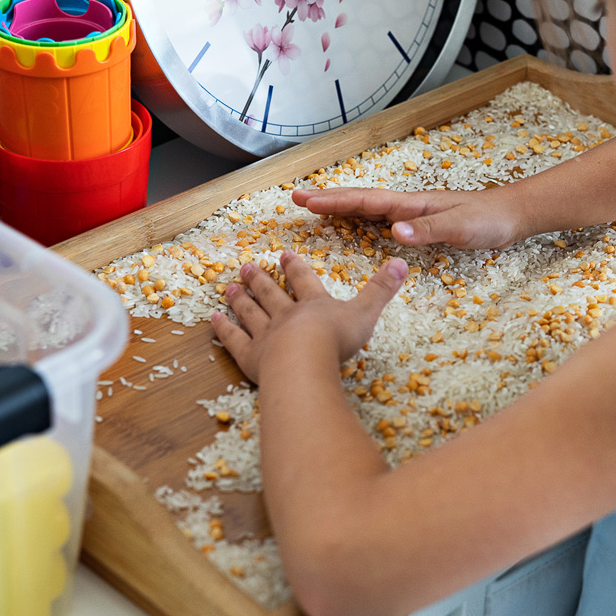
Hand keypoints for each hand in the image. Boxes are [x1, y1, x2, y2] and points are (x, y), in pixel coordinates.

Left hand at [210, 250, 408, 382]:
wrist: (304, 361)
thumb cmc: (336, 340)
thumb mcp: (366, 312)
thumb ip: (382, 289)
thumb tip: (402, 262)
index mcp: (314, 305)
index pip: (304, 282)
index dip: (295, 268)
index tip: (283, 255)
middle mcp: (286, 316)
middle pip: (272, 294)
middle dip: (261, 280)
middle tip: (247, 266)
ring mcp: (266, 335)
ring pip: (251, 313)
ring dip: (241, 299)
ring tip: (230, 287)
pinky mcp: (250, 356)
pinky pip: (234, 339)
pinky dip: (223, 329)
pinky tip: (213, 319)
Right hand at [292, 186, 528, 249]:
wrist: (514, 214)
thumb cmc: (490, 220)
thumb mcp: (462, 227)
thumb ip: (429, 230)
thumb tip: (393, 232)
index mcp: (413, 204)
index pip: (367, 201)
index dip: (335, 201)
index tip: (307, 200)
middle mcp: (409, 205)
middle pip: (361, 200)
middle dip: (328, 199)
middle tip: (297, 198)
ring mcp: (413, 213)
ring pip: (368, 208)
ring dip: (341, 206)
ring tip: (314, 207)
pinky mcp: (420, 223)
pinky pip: (381, 219)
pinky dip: (361, 218)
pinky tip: (355, 223)